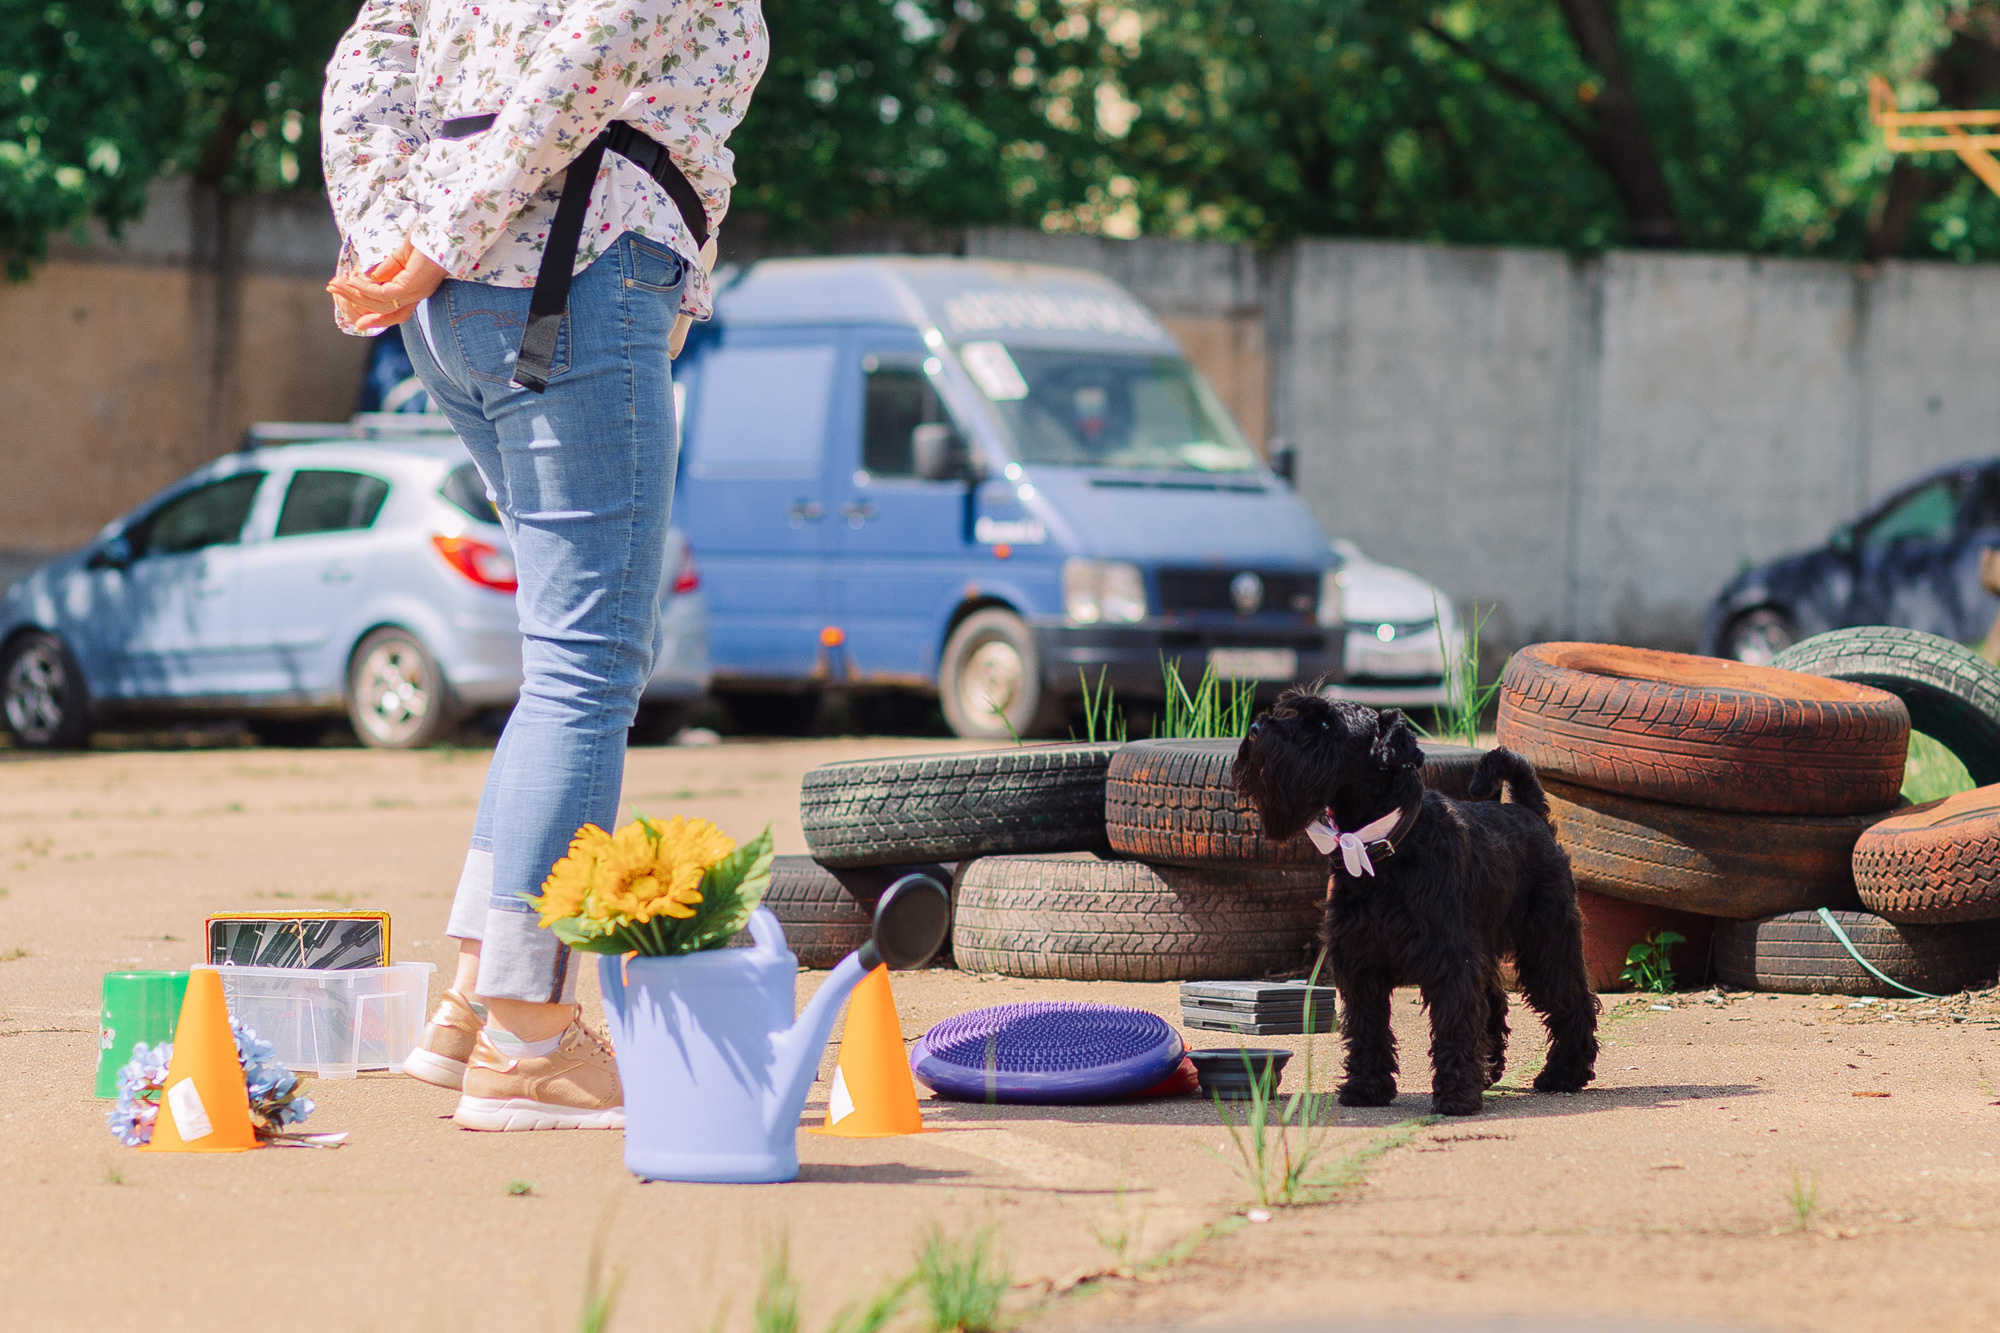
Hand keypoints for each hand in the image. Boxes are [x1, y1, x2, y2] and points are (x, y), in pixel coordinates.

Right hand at [326, 238, 448, 330]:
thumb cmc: (428, 237)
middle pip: (384, 309)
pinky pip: (384, 293)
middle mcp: (419, 294)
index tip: (356, 323)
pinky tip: (352, 280)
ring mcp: (417, 291)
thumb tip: (371, 277)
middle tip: (332, 290)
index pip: (396, 313)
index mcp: (418, 289)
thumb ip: (389, 268)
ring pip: (380, 302)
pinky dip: (366, 288)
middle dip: (355, 301)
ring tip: (337, 283)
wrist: (447, 228)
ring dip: (355, 293)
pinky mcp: (413, 285)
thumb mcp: (403, 255)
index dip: (377, 319)